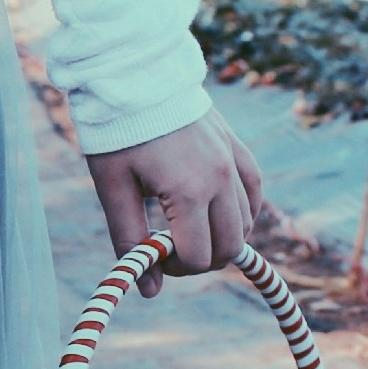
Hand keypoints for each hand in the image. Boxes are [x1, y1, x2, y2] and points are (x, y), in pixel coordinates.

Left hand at [84, 110, 268, 295]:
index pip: (198, 257)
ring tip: (187, 228)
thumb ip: (131, 242)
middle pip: (229, 247)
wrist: (135, 77)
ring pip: (246, 225)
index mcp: (189, 190)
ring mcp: (234, 161)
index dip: (175, 268)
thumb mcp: (113, 190)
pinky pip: (254, 193)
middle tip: (170, 248)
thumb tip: (149, 291)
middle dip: (200, 260)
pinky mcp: (238, 148)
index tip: (153, 256)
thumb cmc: (117, 133)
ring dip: (221, 239)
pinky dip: (241, 214)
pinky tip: (217, 215)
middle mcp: (220, 178)